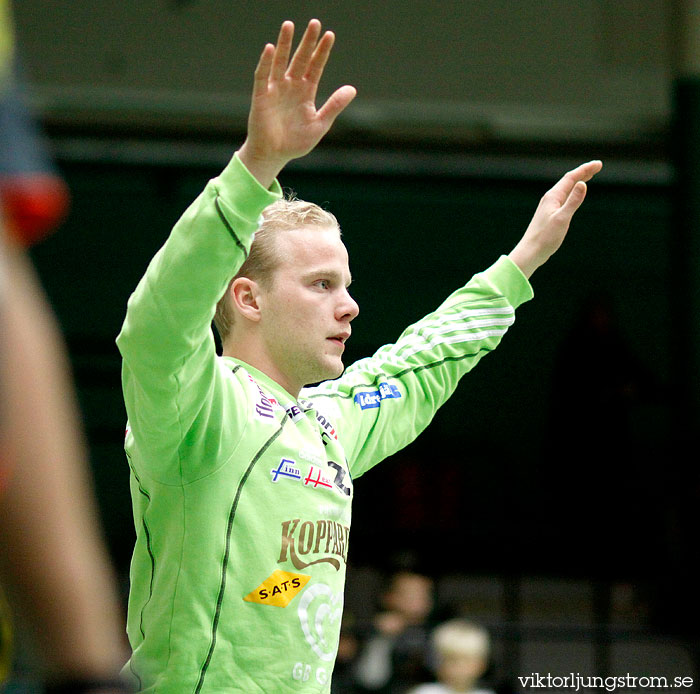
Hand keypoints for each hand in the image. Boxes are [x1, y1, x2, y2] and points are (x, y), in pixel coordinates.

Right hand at [238, 19, 356, 187]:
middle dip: (307, 41)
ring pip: (280, 61)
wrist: (274, 155)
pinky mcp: (261, 95)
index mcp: (306, 92)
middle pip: (300, 58)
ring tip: (289, 25)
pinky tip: (270, 49)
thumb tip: (352, 89)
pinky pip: (262, 75)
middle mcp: (291, 86)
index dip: (322, 51)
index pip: (315, 66)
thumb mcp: (320, 124)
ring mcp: (275, 89)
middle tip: (314, 23)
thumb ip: (334, 105)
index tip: (330, 35)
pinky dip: (266, 62)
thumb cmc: (295, 142)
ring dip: (285, 44)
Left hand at [509, 160, 602, 278]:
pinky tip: (574, 195)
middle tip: (598, 166)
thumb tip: (583, 183)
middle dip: (583, 173)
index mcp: (552, 197)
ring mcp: (549, 207)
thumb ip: (573, 201)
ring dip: (578, 181)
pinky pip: (563, 198)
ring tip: (589, 176)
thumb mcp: (562, 219)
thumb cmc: (545, 238)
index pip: (571, 178)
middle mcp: (550, 199)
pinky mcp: (549, 215)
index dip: (585, 170)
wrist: (530, 252)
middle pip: (568, 181)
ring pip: (565, 189)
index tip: (598, 164)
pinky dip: (572, 192)